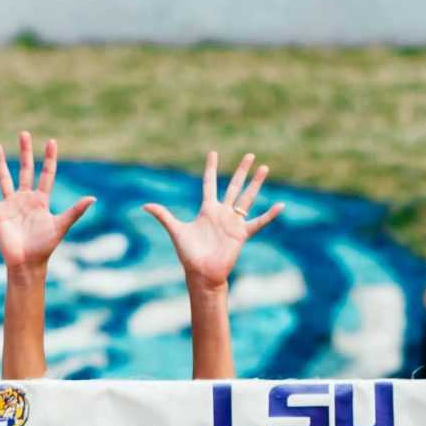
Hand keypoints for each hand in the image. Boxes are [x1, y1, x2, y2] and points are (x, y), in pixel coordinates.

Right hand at [0, 132, 93, 274]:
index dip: (49, 158)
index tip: (51, 141)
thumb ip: (75, 211)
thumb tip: (93, 198)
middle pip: (25, 170)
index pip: (46, 174)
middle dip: (25, 152)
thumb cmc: (45, 247)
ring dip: (1, 163)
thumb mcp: (61, 226)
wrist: (26, 263)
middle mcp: (26, 199)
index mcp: (41, 200)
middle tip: (24, 133)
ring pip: (5, 178)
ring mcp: (11, 205)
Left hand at [141, 151, 284, 289]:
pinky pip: (258, 222)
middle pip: (234, 186)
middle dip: (241, 171)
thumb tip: (145, 205)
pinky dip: (269, 215)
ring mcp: (234, 222)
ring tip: (265, 168)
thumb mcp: (176, 231)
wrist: (202, 272)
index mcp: (207, 210)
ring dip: (256, 184)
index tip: (213, 153)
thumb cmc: (189, 254)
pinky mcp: (242, 233)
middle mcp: (222, 213)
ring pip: (247, 198)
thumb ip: (164, 216)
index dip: (211, 168)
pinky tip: (280, 205)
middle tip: (249, 155)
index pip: (210, 183)